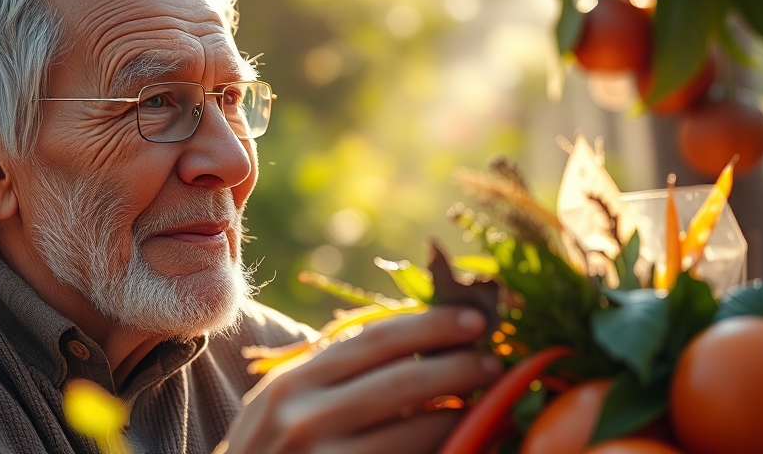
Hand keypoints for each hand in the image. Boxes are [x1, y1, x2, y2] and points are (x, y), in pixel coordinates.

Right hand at [215, 306, 501, 453]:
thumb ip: (332, 373)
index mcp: (294, 383)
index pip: (376, 340)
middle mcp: (307, 420)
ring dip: (461, 415)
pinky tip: (462, 440)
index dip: (432, 326)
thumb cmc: (269, 449)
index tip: (473, 321)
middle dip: (459, 367)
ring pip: (418, 431)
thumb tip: (417, 340)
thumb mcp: (284, 402)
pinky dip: (444, 448)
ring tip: (484, 405)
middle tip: (493, 363)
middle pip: (403, 380)